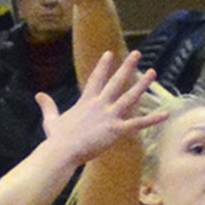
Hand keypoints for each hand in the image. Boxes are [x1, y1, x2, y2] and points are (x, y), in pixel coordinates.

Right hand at [38, 48, 164, 161]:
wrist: (62, 151)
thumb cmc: (56, 139)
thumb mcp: (51, 120)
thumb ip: (47, 106)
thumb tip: (38, 95)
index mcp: (86, 101)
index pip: (96, 78)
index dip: (103, 65)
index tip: (109, 53)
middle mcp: (100, 104)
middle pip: (116, 81)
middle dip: (127, 66)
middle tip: (137, 54)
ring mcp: (109, 116)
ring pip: (130, 97)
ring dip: (142, 84)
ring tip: (153, 72)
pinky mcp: (116, 130)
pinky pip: (138, 123)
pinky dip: (153, 119)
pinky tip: (166, 114)